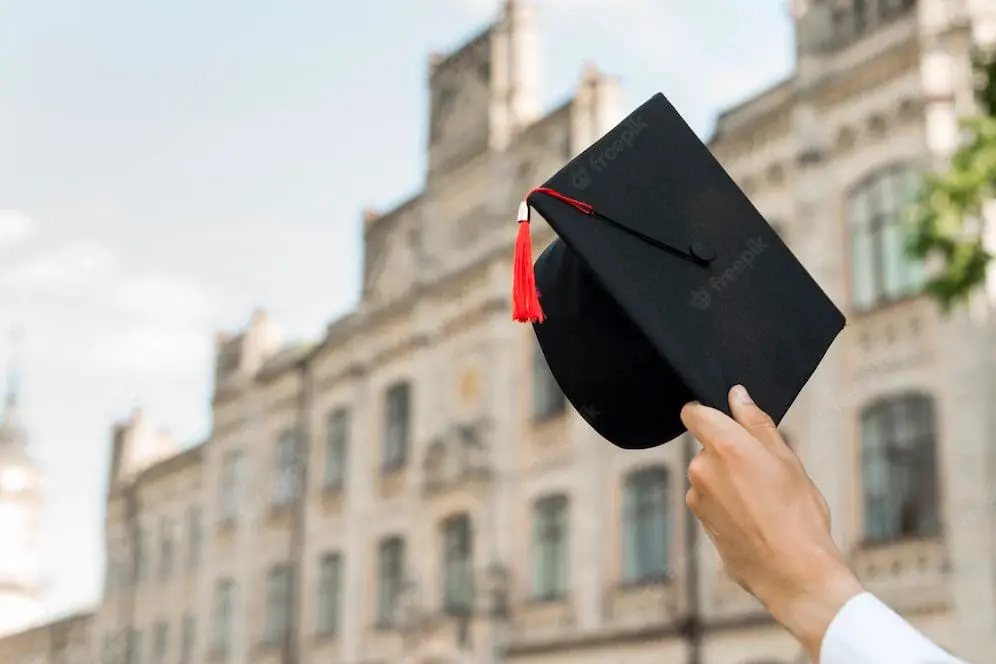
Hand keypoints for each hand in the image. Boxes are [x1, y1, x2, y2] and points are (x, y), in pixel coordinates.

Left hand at [681, 385, 863, 661]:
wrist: (794, 573)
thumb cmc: (798, 514)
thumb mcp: (786, 459)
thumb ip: (756, 422)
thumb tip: (737, 395)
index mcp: (723, 446)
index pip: (694, 412)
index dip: (707, 412)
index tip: (726, 421)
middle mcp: (701, 468)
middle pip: (707, 447)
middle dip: (730, 453)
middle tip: (765, 472)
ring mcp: (697, 498)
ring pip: (710, 476)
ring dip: (729, 481)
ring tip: (764, 502)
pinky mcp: (700, 522)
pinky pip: (711, 501)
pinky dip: (728, 505)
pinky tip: (755, 520)